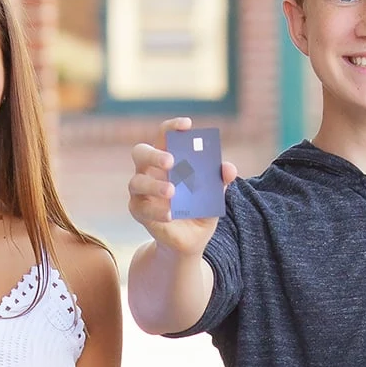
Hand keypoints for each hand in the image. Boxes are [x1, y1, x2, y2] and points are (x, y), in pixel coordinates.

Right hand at [127, 117, 237, 257]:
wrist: (190, 241)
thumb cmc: (199, 210)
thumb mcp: (214, 197)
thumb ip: (220, 181)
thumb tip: (229, 168)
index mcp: (167, 160)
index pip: (164, 136)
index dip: (172, 127)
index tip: (187, 125)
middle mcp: (149, 171)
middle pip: (140, 152)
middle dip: (154, 154)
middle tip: (171, 161)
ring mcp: (141, 191)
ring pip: (136, 181)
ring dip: (154, 185)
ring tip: (171, 191)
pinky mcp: (139, 211)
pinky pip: (142, 208)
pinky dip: (157, 210)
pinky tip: (170, 214)